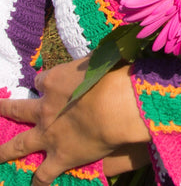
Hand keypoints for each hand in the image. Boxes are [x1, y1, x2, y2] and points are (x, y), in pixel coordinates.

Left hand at [0, 57, 150, 185]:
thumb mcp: (97, 59)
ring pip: (19, 146)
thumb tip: (93, 60)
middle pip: (18, 110)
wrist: (116, 106)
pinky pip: (43, 174)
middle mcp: (44, 109)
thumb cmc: (111, 77)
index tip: (47, 84)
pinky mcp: (60, 157)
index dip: (45, 83)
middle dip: (5, 109)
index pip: (41, 81)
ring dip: (5, 151)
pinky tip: (35, 184)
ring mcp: (48, 135)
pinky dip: (38, 180)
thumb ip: (89, 62)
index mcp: (54, 81)